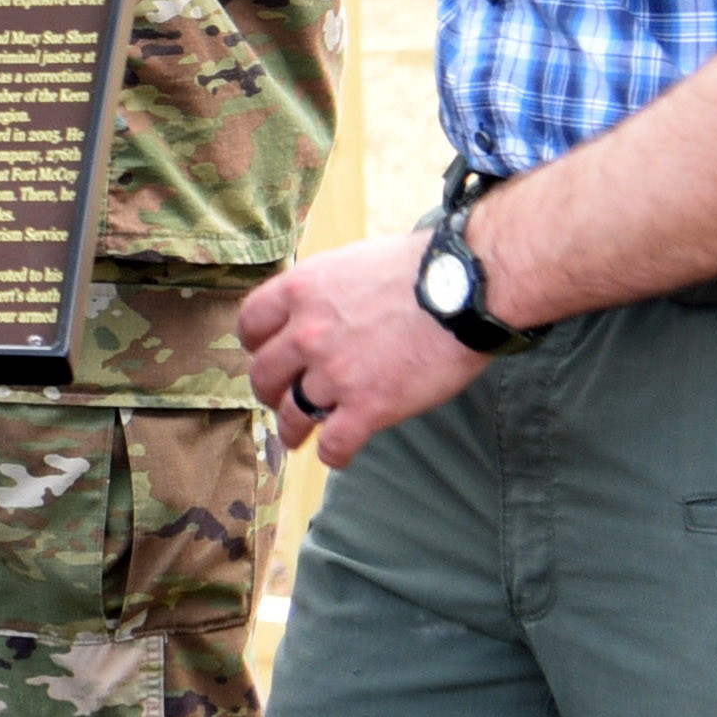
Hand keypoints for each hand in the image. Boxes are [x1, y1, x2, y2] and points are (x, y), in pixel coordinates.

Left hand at [238, 232, 485, 467]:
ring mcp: (335, 373)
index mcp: (301, 290)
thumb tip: (321, 307)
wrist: (465, 289)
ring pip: (293, 414)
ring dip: (292, 429)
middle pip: (264, 374)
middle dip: (269, 390)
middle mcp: (307, 333)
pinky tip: (338, 454)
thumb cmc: (421, 268)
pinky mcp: (369, 406)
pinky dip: (333, 453)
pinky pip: (334, 444)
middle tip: (279, 398)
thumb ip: (326, 290)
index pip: (251, 324)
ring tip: (296, 436)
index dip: (256, 344)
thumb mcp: (353, 262)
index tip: (264, 354)